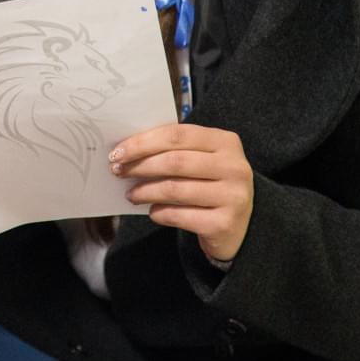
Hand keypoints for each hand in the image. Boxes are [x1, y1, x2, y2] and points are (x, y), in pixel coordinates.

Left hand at [111, 122, 253, 262]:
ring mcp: (233, 197)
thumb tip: (127, 148)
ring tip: (131, 194)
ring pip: (174, 189)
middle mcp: (234, 167)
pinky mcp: (224, 224)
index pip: (177, 135)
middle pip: (174, 161)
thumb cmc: (211, 184)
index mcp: (226, 142)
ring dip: (145, 191)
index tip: (118, 151)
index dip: (143, 142)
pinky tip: (152, 211)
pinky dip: (159, 213)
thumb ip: (175, 149)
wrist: (241, 226)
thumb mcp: (202, 159)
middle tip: (118, 171)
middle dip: (140, 166)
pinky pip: (179, 216)